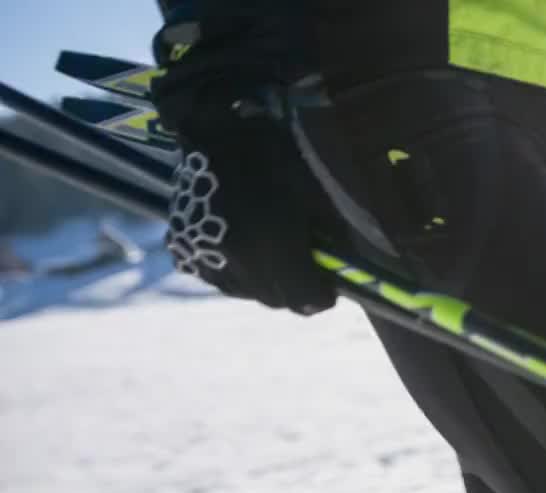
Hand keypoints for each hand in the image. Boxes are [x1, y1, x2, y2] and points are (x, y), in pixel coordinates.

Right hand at [152, 9, 336, 314]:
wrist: (214, 126)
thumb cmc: (277, 152)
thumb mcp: (316, 193)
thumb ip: (332, 238)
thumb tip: (346, 268)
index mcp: (273, 246)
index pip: (305, 299)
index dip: (322, 294)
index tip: (331, 285)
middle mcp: (236, 260)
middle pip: (275, 299)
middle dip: (296, 289)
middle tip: (308, 271)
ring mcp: (205, 256)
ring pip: (247, 291)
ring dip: (266, 282)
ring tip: (278, 257)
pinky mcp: (185, 249)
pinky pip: (219, 276)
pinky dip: (237, 270)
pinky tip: (247, 248)